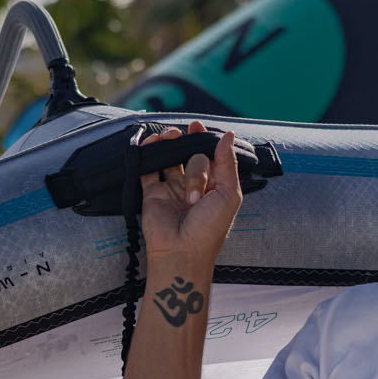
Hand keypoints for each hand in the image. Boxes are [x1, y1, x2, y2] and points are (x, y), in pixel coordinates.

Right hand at [138, 121, 242, 265]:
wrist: (181, 252)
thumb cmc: (209, 229)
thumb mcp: (228, 194)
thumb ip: (228, 163)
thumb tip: (228, 135)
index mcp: (214, 188)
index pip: (210, 156)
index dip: (204, 139)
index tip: (198, 126)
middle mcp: (193, 187)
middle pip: (193, 156)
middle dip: (196, 161)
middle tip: (194, 180)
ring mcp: (172, 189)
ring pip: (170, 158)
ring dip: (169, 143)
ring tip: (170, 136)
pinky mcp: (152, 193)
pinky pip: (148, 168)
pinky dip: (148, 153)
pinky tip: (152, 142)